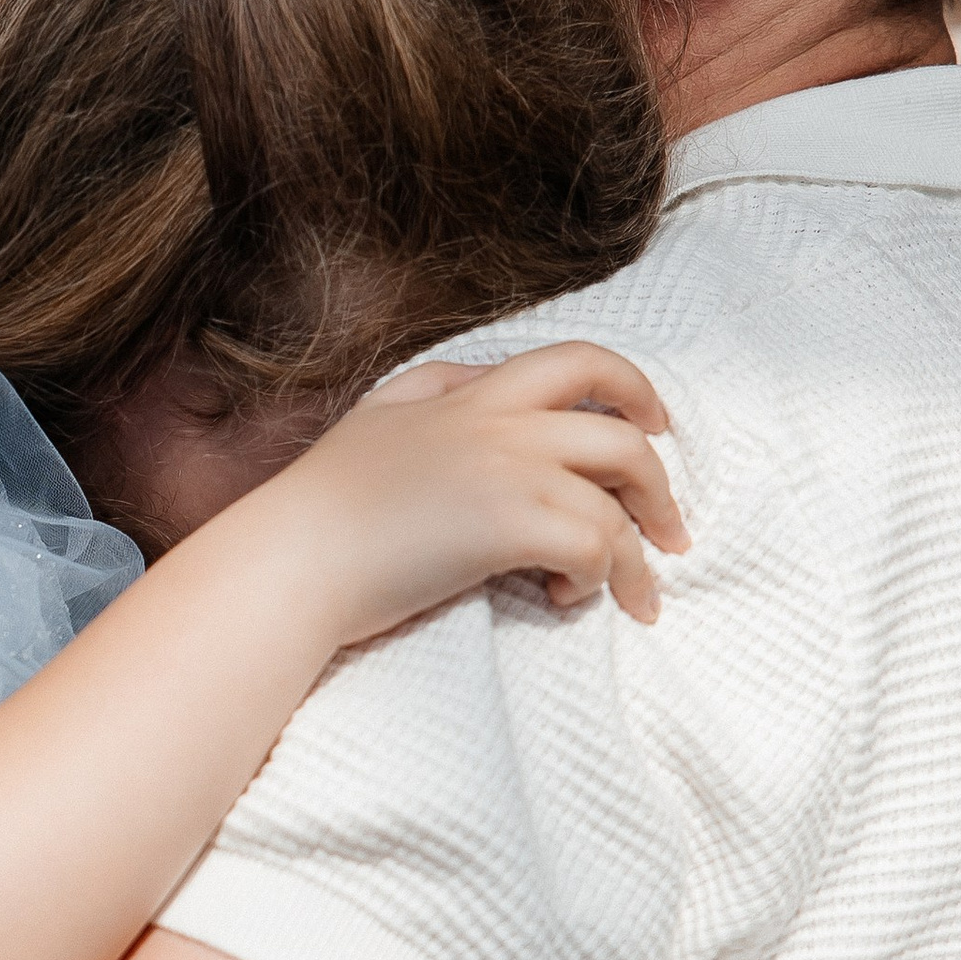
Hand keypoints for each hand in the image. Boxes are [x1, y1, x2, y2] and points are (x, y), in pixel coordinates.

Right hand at [271, 341, 685, 642]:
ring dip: (639, 556)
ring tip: (636, 594)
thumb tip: (473, 382)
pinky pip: (598, 547)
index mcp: (469, 394)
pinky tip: (569, 599)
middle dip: (660, 485)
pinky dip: (601, 580)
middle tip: (670, 532)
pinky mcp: (511, 526)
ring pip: (618, 500)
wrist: (289, 559)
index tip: (654, 426)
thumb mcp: (376, 419)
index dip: (632, 388)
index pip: (577, 360)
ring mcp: (508, 470)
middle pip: (621, 433)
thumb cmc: (317, 506)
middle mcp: (498, 422)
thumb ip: (431, 391)